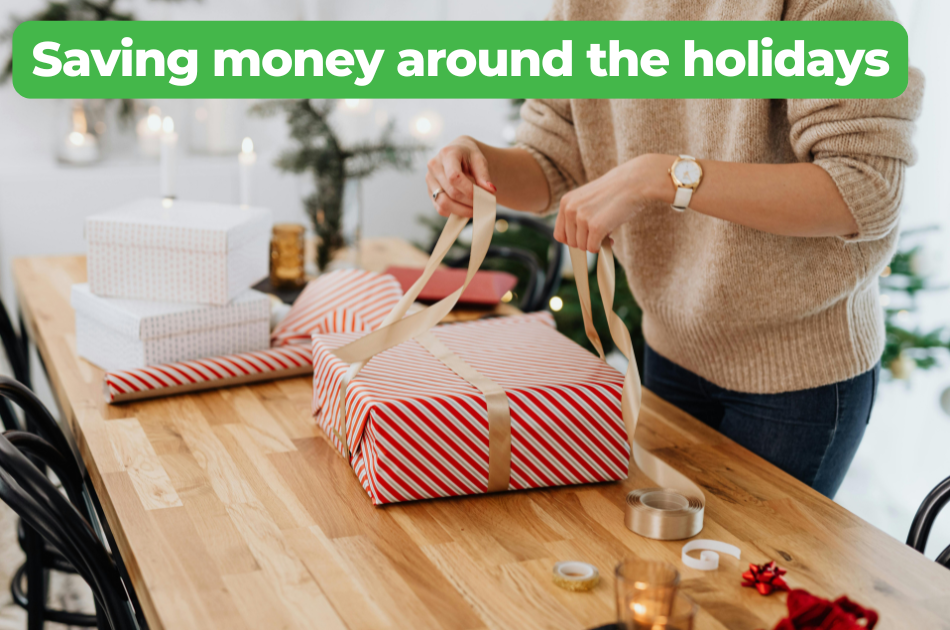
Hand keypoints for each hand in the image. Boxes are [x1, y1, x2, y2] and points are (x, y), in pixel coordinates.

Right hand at [426, 136, 496, 217]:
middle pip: (451, 192)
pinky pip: (440, 208)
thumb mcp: (479, 160)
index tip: (483, 197)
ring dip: (462, 210)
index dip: (469, 190)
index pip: (454, 177)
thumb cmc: (469, 156)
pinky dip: (454, 213)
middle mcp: (434, 166)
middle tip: (484, 205)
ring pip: (443, 203)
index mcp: (447, 154)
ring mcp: (430, 180)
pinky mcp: (430, 192)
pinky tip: (466, 209)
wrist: (457, 153)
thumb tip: (491, 190)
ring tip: (476, 210)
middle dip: (469, 202)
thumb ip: (484, 175)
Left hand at [555, 154, 673, 251]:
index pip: (559, 235)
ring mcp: (582, 218)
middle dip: (586, 242)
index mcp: (565, 202)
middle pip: (571, 243)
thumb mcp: (588, 200)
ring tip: (607, 233)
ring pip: (582, 247)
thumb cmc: (615, 191)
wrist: (634, 181)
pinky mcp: (596, 227)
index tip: (585, 239)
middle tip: (600, 236)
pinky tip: (611, 238)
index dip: (573, 240)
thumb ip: (578, 217)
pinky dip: (602, 247)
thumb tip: (578, 244)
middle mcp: (570, 210)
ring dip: (595, 244)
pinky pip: (593, 248)